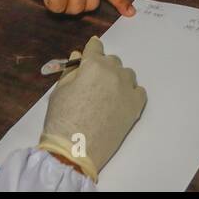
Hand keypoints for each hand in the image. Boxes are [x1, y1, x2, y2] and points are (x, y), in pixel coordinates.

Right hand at [38, 37, 145, 181]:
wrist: (75, 150)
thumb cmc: (61, 119)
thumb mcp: (59, 91)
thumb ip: (70, 71)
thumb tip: (79, 55)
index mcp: (93, 65)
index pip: (95, 48)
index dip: (92, 49)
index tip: (92, 51)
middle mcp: (113, 72)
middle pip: (112, 61)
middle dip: (103, 67)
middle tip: (93, 83)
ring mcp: (127, 89)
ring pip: (127, 74)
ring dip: (118, 79)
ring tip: (107, 95)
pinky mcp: (136, 106)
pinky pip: (139, 91)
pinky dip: (131, 93)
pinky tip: (120, 103)